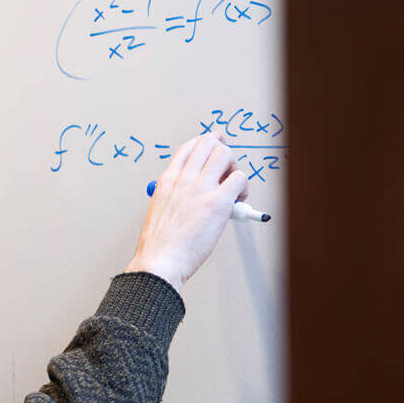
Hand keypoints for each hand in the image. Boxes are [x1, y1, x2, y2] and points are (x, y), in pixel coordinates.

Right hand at [125, 131, 248, 292]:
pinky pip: (240, 178)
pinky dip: (244, 186)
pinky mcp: (218, 203)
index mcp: (168, 180)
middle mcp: (184, 179)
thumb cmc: (160, 243)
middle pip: (209, 143)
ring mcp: (201, 189)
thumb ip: (175, 195)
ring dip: (235, 167)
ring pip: (225, 155)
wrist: (161, 260)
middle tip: (229, 167)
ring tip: (234, 187)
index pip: (189, 147)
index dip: (206, 142)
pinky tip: (239, 201)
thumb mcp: (159, 208)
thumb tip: (194, 192)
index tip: (216, 143)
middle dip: (223, 150)